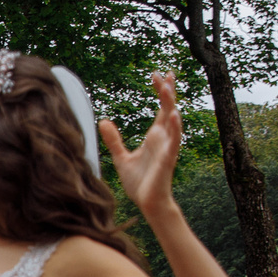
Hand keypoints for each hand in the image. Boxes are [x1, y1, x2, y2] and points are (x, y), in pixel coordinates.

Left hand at [100, 71, 184, 223]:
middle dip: (168, 91)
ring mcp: (167, 147)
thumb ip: (114, 140)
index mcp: (155, 137)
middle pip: (169, 108)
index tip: (158, 75)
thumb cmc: (139, 183)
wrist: (146, 203)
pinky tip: (174, 115)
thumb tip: (103, 122)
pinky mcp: (168, 159)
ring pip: (173, 121)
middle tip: (165, 72)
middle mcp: (163, 138)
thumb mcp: (121, 158)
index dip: (161, 91)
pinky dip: (174, 128)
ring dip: (171, 104)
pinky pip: (174, 141)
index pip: (161, 108)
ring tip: (168, 87)